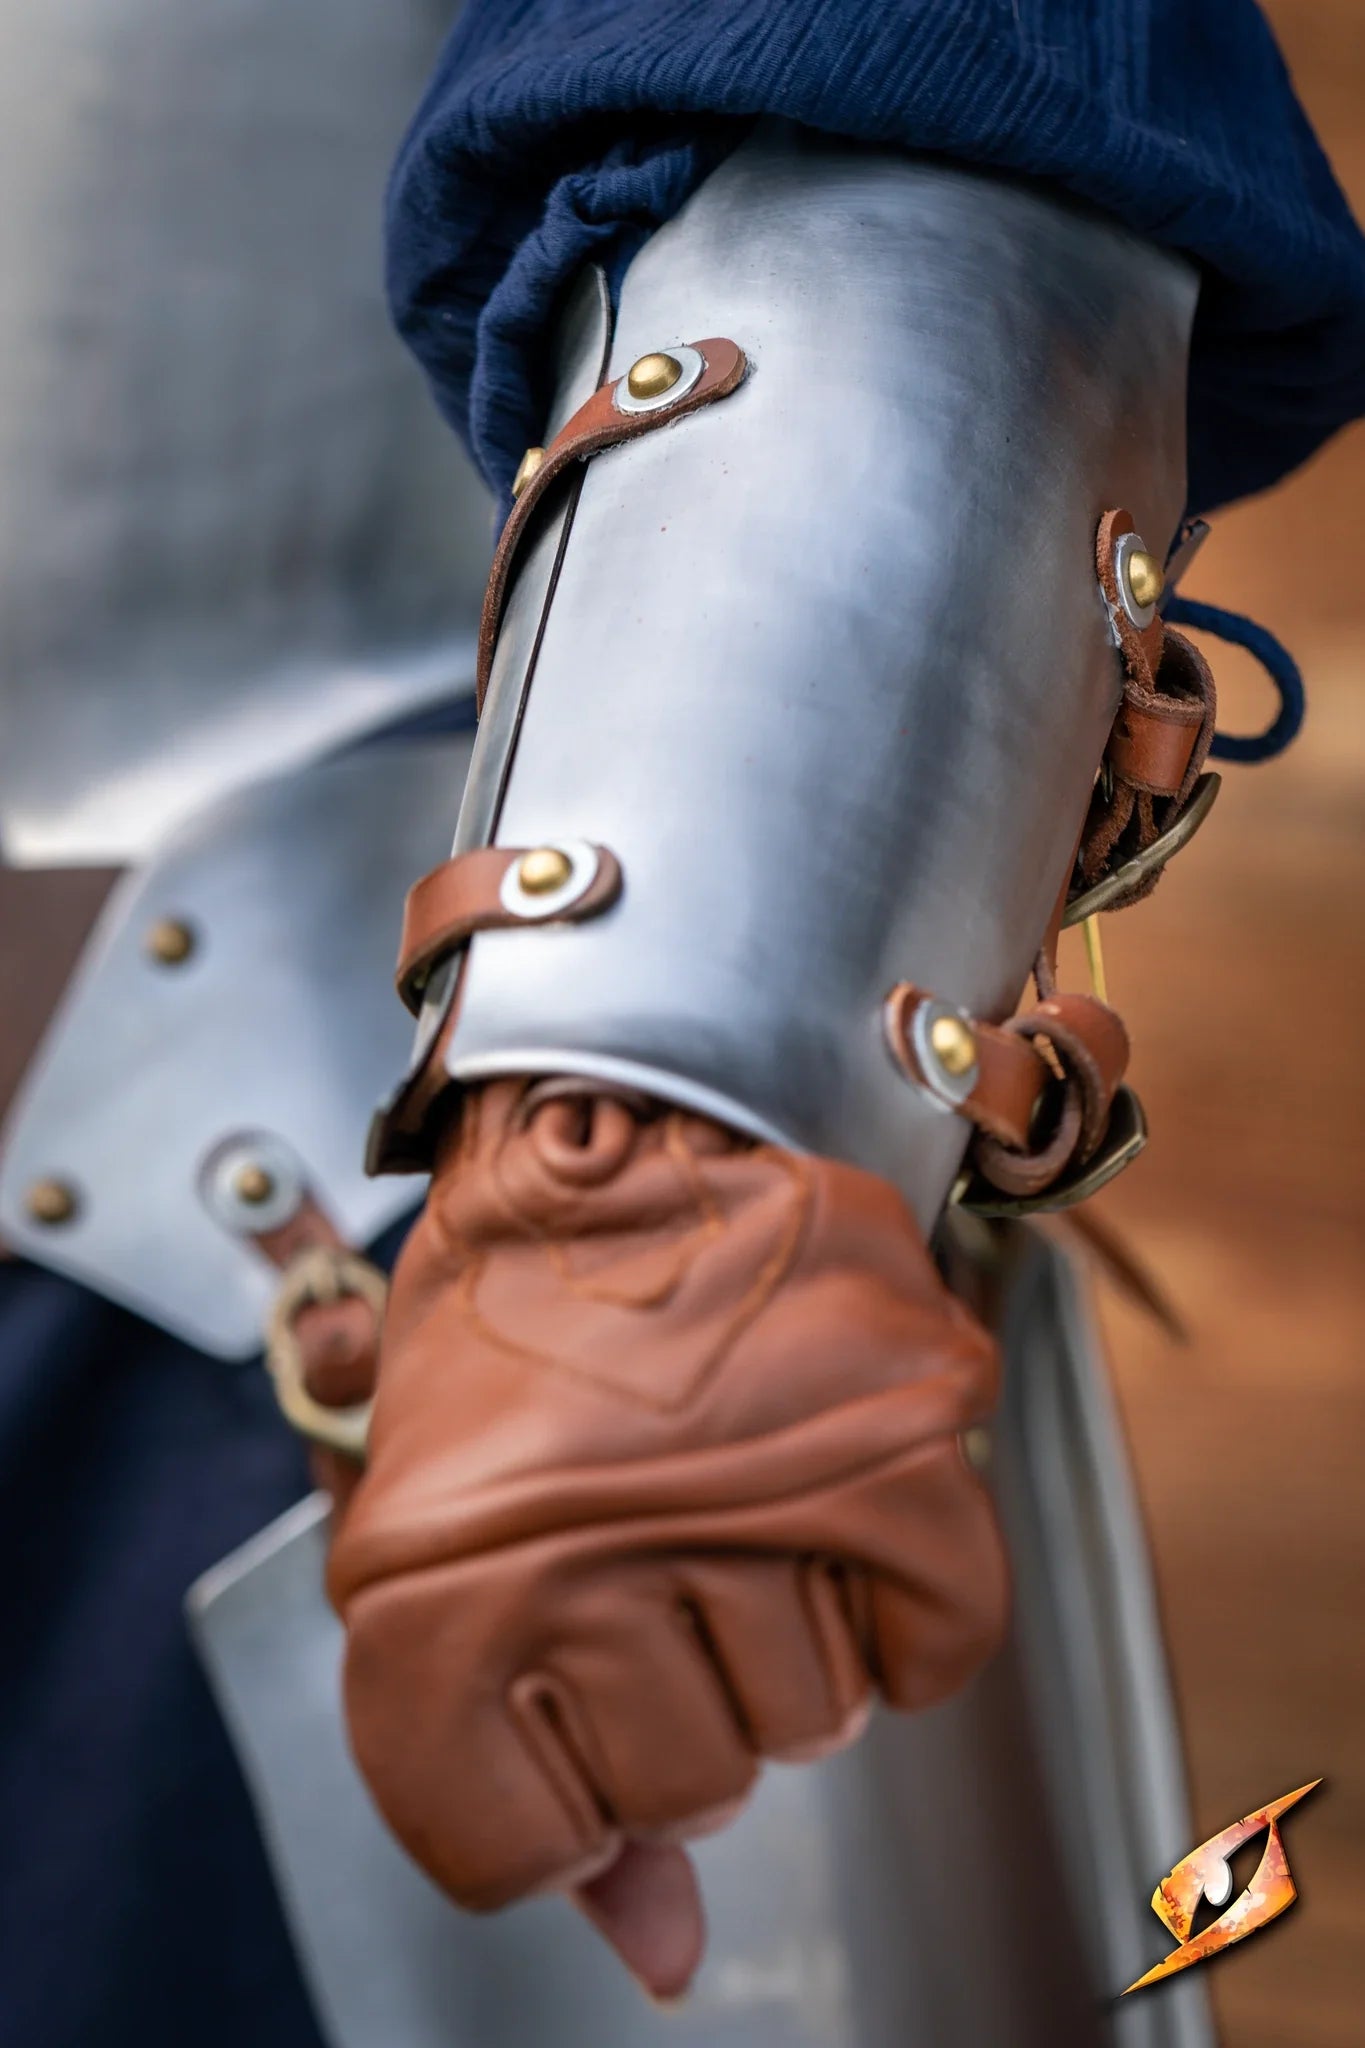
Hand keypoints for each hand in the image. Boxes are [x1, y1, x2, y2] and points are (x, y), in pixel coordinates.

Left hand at [328, 1081, 1005, 1995]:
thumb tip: (668, 1962)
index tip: (556, 1685)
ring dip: (787, 1635)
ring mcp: (748, 1505)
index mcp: (432, 1605)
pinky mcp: (889, 1444)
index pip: (523, 1855)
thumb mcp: (441, 1551)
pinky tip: (839, 1514)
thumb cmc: (504, 1336)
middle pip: (691, 1793)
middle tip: (649, 1556)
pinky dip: (907, 1606)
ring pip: (819, 1724)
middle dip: (677, 1699)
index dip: (552, 1793)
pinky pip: (940, 1642)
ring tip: (733, 1500)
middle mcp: (587, 1568)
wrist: (605, 1123)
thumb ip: (537, 1780)